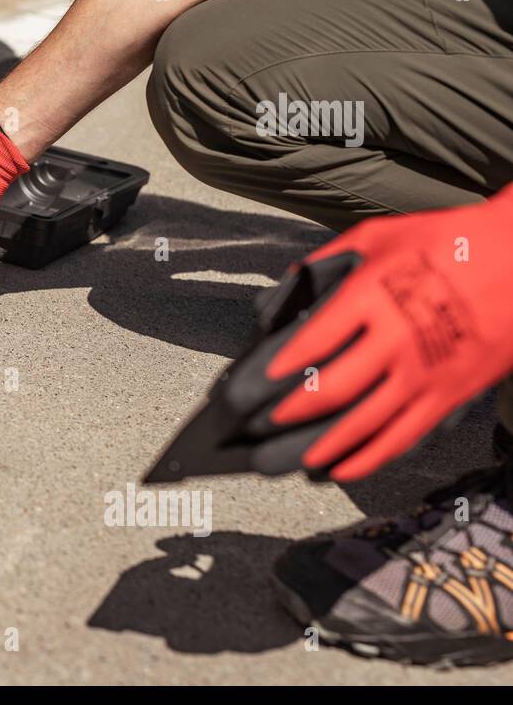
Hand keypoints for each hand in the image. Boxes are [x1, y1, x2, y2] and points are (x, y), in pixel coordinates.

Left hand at [263, 189, 512, 480]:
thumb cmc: (448, 240)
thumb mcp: (380, 235)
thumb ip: (328, 260)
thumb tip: (287, 285)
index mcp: (374, 296)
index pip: (313, 342)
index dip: (278, 368)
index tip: (253, 384)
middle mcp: (397, 339)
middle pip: (332, 390)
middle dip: (288, 413)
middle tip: (258, 425)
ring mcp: (426, 371)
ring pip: (365, 423)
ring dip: (322, 445)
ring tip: (289, 458)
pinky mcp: (451, 394)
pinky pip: (404, 436)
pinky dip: (369, 457)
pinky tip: (341, 469)